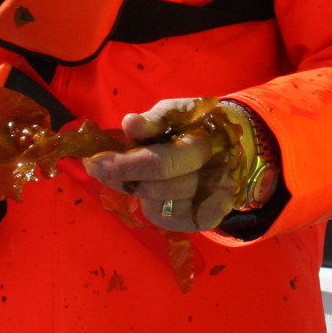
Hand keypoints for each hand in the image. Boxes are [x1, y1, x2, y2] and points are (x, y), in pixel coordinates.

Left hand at [82, 98, 246, 231]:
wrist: (237, 147)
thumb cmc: (198, 125)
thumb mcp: (177, 112)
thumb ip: (154, 119)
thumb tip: (129, 123)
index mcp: (207, 145)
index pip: (160, 162)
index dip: (125, 164)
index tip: (94, 162)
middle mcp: (216, 178)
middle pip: (157, 188)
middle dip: (121, 178)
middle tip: (97, 168)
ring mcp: (214, 202)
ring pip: (158, 206)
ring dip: (134, 190)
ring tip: (125, 175)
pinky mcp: (209, 219)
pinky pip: (166, 219)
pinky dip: (150, 205)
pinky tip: (148, 189)